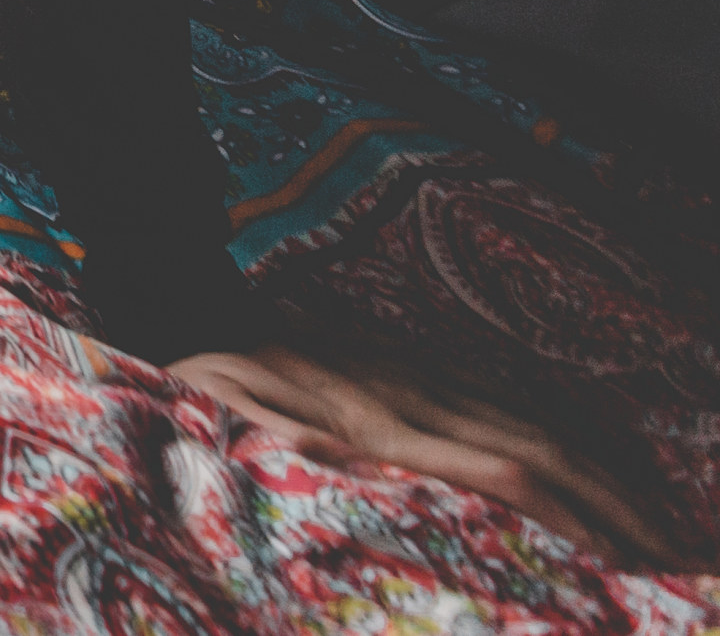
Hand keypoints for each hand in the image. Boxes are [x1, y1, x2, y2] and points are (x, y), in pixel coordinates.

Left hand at [172, 333, 680, 569]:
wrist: (197, 306)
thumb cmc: (212, 386)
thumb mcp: (244, 433)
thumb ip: (302, 462)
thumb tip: (357, 483)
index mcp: (377, 428)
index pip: (497, 473)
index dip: (564, 516)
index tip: (616, 561)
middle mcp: (415, 403)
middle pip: (539, 454)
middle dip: (613, 509)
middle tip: (671, 560)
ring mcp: (422, 382)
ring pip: (535, 430)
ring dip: (602, 481)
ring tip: (656, 531)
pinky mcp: (417, 369)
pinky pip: (508, 407)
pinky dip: (565, 443)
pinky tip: (595, 473)